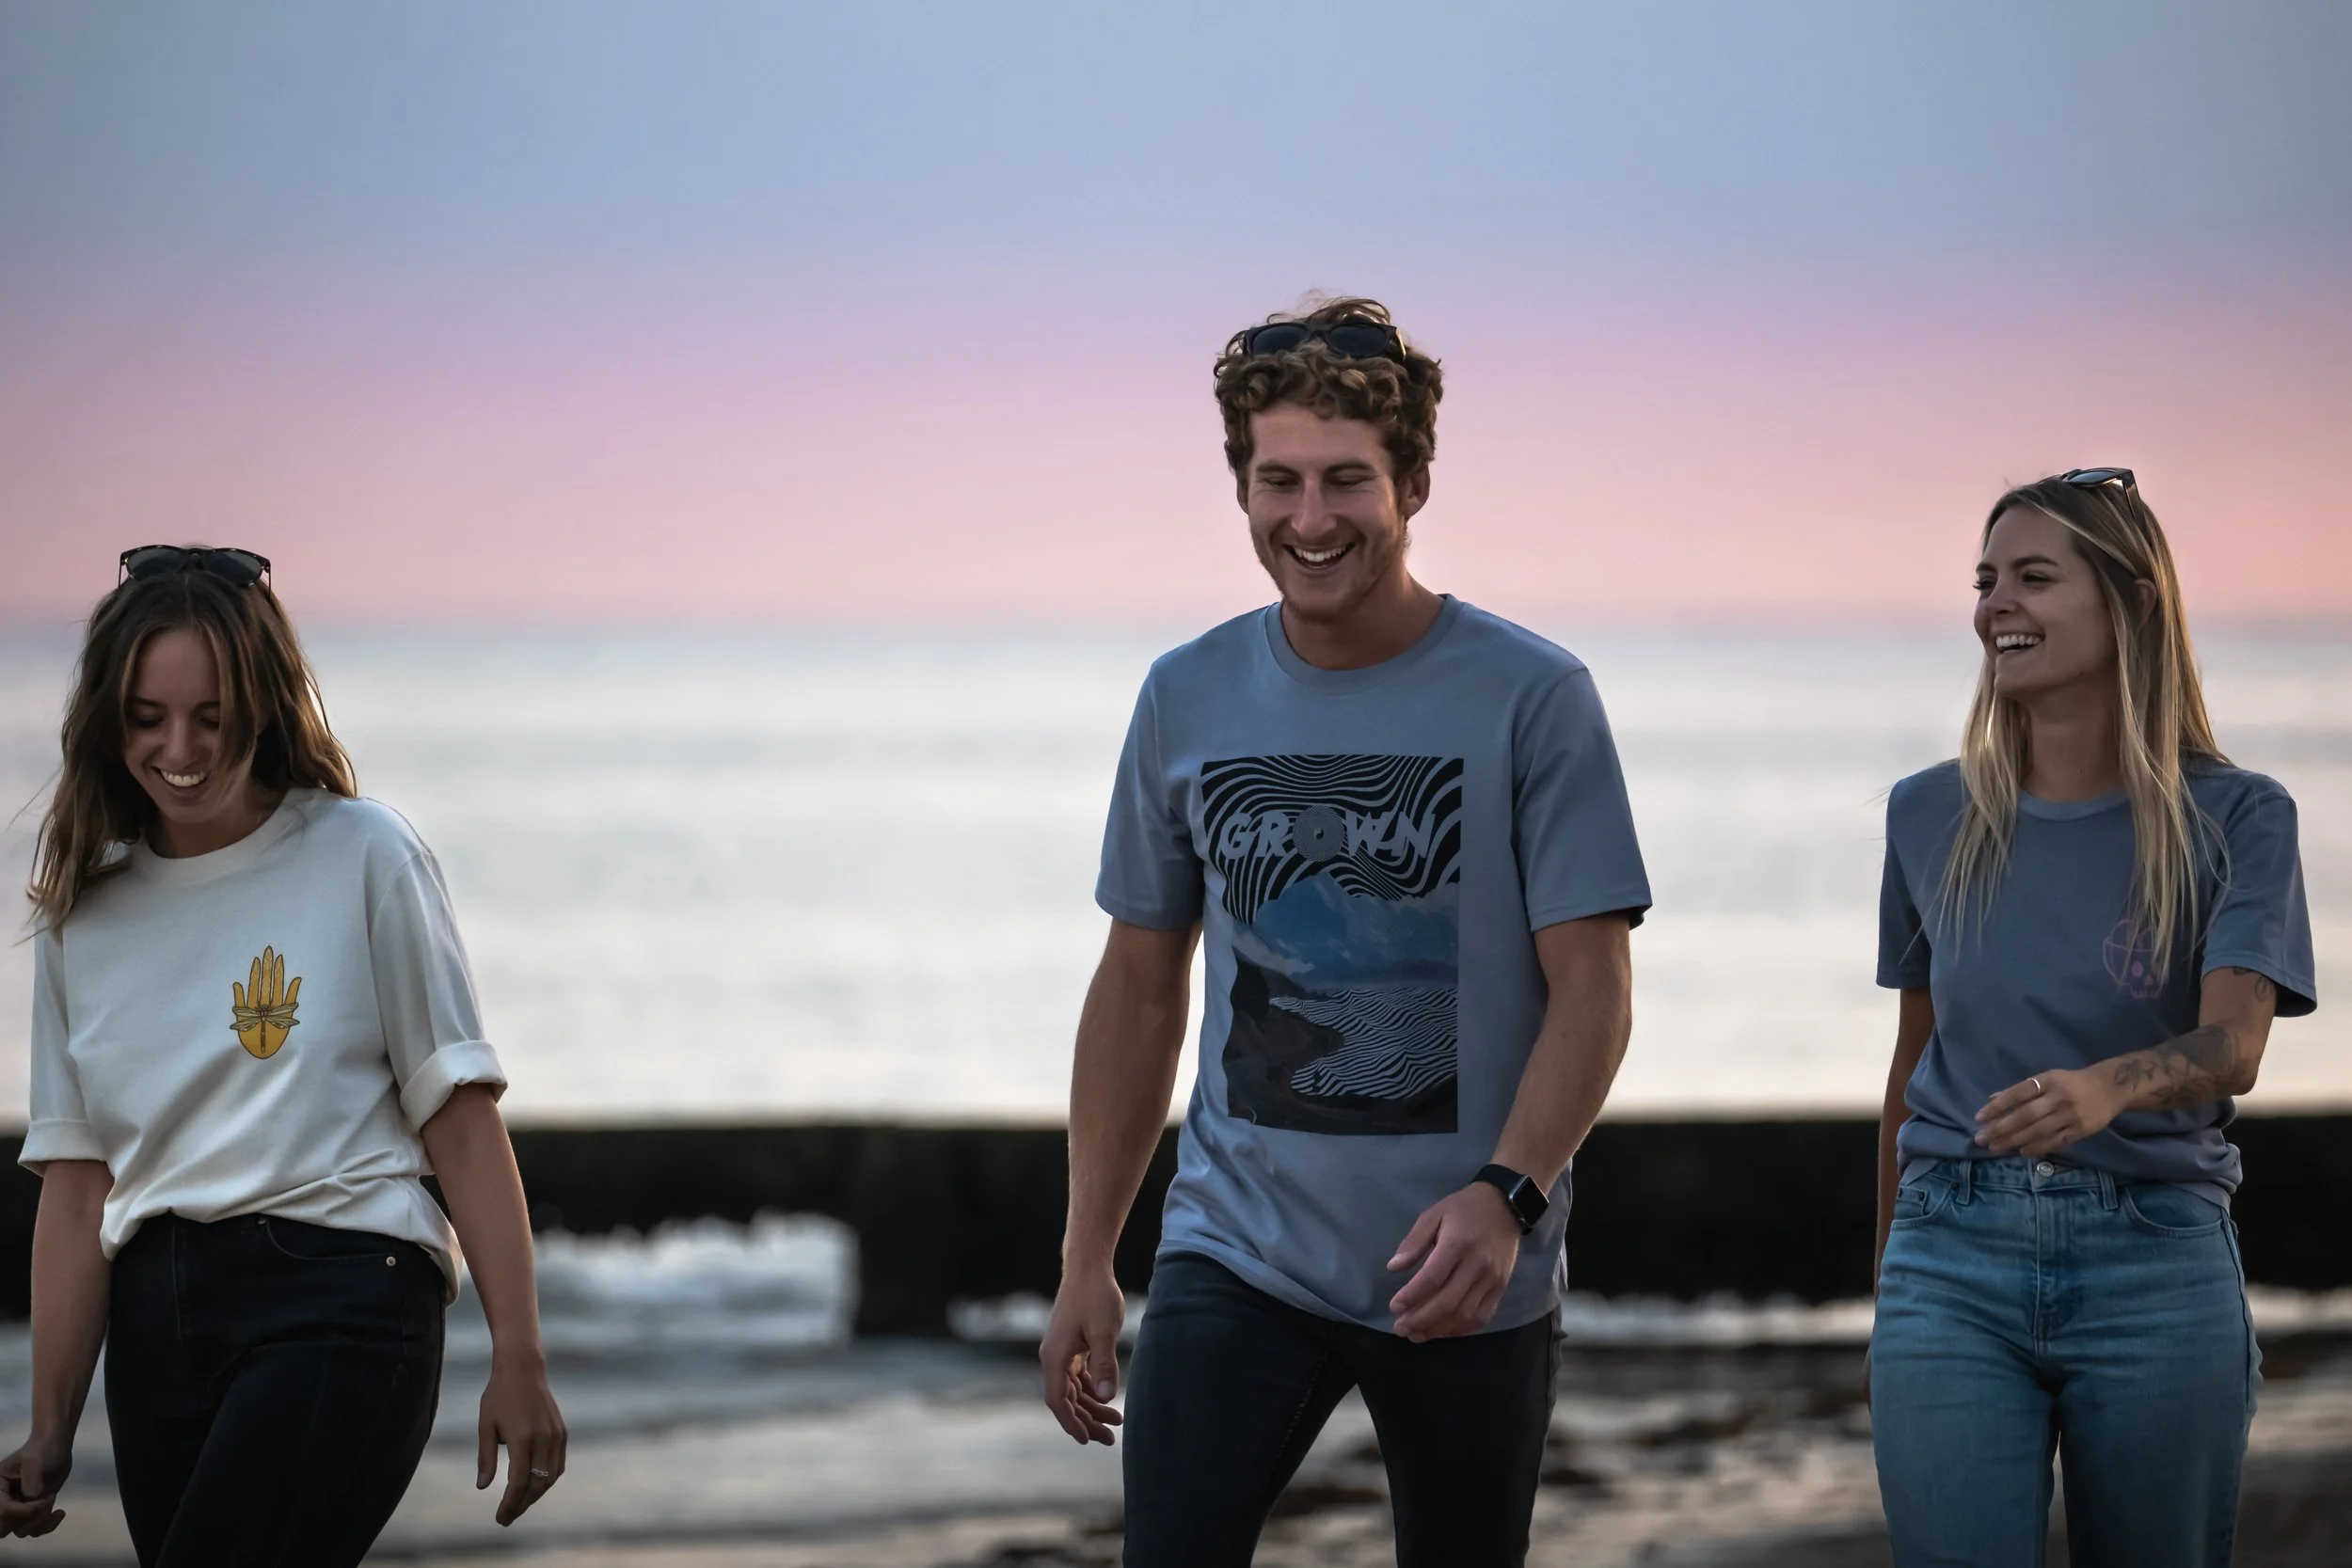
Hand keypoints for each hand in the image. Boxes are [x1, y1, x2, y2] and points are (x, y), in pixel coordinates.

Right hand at [0, 1431, 71, 1537]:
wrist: (56, 1447)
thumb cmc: (42, 1450)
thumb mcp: (35, 1462)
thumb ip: (32, 1484)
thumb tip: (34, 1500)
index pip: (3, 1511)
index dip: (25, 1511)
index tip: (45, 1498)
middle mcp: (3, 1501)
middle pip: (4, 1528)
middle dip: (27, 1520)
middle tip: (45, 1504)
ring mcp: (17, 1508)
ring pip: (20, 1531)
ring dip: (40, 1521)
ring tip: (52, 1500)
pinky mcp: (31, 1512)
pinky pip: (33, 1530)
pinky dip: (46, 1526)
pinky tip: (59, 1512)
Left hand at [477, 1358, 565, 1526]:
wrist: (523, 1369)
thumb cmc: (499, 1396)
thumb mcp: (486, 1426)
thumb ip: (486, 1457)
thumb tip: (483, 1487)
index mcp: (523, 1438)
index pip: (518, 1483)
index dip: (510, 1504)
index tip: (500, 1518)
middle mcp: (544, 1439)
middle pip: (536, 1485)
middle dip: (522, 1505)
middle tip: (506, 1517)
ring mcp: (556, 1436)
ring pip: (550, 1478)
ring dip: (535, 1495)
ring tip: (519, 1504)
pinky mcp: (562, 1432)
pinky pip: (558, 1465)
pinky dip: (547, 1480)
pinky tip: (534, 1486)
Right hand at [1039, 1263, 1125, 1445]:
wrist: (1087, 1267)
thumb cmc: (1095, 1296)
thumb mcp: (1103, 1331)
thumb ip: (1104, 1364)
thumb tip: (1107, 1397)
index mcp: (1054, 1357)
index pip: (1058, 1400)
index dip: (1071, 1422)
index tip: (1087, 1440)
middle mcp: (1053, 1357)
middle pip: (1066, 1399)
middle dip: (1086, 1420)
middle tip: (1110, 1439)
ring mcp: (1061, 1351)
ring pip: (1074, 1390)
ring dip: (1092, 1407)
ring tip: (1116, 1422)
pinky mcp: (1071, 1346)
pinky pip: (1078, 1377)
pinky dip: (1092, 1390)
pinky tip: (1108, 1398)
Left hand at [1387, 1183, 1523, 1342]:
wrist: (1505, 1206)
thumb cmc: (1464, 1209)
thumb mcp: (1434, 1214)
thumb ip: (1414, 1242)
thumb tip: (1393, 1268)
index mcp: (1458, 1244)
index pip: (1432, 1278)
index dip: (1412, 1296)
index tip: (1394, 1306)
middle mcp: (1477, 1265)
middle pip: (1448, 1302)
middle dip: (1421, 1319)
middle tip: (1400, 1328)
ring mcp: (1492, 1280)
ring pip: (1465, 1315)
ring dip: (1438, 1329)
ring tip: (1416, 1334)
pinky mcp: (1501, 1288)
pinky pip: (1482, 1317)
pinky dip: (1461, 1329)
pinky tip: (1442, 1331)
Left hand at [1975, 1066, 2123, 1157]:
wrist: (2110, 1088)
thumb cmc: (2071, 1083)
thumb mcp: (2047, 1079)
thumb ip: (2021, 1090)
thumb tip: (1992, 1099)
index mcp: (2048, 1080)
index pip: (2017, 1093)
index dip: (1997, 1106)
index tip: (1979, 1118)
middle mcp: (2058, 1097)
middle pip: (2025, 1115)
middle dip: (2001, 1128)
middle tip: (1981, 1139)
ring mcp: (2071, 1114)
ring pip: (2038, 1130)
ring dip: (2014, 1141)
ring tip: (1995, 1148)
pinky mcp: (2081, 1129)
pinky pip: (2056, 1141)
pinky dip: (2038, 1148)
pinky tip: (2022, 1152)